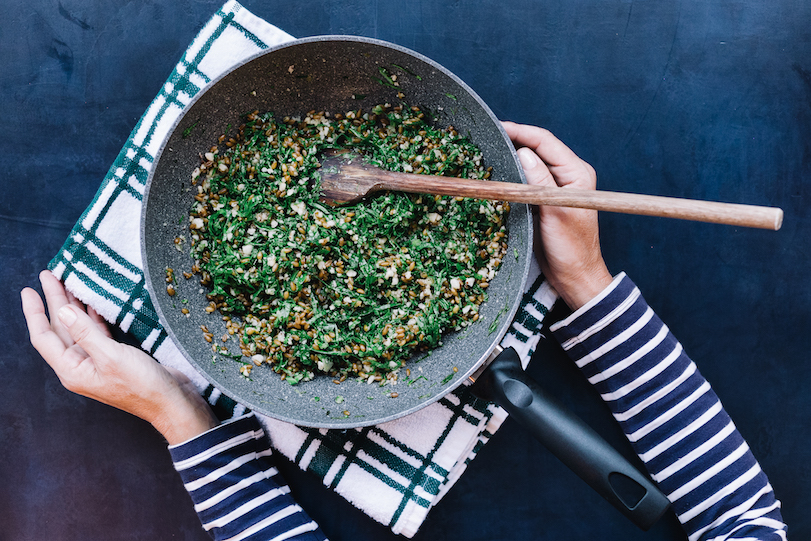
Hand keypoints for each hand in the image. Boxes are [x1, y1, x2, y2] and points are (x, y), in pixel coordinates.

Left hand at [21, 270, 217, 444]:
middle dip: (53, 302)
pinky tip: (92, 302)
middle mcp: (81, 366)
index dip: (34, 312)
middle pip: (60, 329)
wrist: (171, 402)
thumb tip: (62, 311)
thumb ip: (85, 333)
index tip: (29, 289)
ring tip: (68, 282)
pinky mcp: (115, 357)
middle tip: (49, 275)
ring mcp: (97, 361)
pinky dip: (93, 315)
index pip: (44, 337)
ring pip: (78, 328)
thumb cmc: (142, 386)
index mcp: (73, 370)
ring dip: (72, 305)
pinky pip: (96, 332)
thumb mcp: (111, 357)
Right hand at [502, 122, 612, 309]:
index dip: (521, 131)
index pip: (546, 141)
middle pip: (538, 148)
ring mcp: (555, 186)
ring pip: (530, 162)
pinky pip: (526, 179)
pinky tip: (496, 171)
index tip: (497, 127)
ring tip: (488, 149)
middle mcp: (568, 175)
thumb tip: (523, 152)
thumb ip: (540, 181)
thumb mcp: (555, 212)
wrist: (574, 276)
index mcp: (577, 173)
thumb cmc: (571, 248)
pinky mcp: (543, 199)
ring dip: (511, 155)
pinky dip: (511, 173)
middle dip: (514, 139)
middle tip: (487, 136)